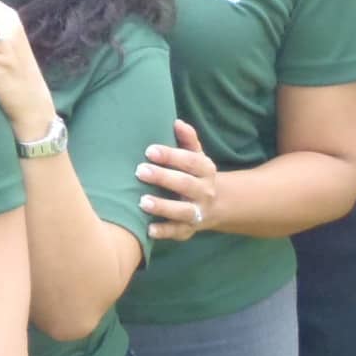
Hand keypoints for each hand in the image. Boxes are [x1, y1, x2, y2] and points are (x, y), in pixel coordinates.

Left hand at [137, 118, 217, 240]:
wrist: (216, 205)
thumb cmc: (194, 173)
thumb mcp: (196, 155)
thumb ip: (188, 140)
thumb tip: (177, 122)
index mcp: (206, 170)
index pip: (190, 161)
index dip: (170, 156)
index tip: (149, 151)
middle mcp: (205, 192)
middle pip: (185, 184)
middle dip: (163, 177)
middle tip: (139, 171)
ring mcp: (198, 212)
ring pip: (183, 211)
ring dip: (163, 207)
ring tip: (142, 201)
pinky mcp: (189, 230)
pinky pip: (178, 232)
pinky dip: (164, 232)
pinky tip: (148, 229)